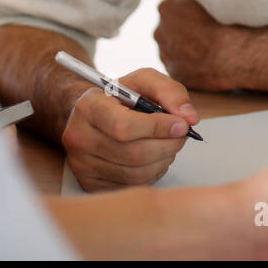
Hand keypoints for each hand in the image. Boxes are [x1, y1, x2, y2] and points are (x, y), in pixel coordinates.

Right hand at [61, 67, 199, 191]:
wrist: (93, 114)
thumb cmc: (122, 97)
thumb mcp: (145, 81)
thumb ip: (170, 92)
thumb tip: (189, 118)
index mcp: (88, 107)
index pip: (125, 126)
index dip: (159, 128)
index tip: (181, 125)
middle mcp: (78, 137)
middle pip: (134, 153)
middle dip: (167, 145)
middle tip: (181, 135)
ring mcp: (81, 164)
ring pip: (135, 173)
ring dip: (163, 160)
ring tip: (168, 145)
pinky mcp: (89, 183)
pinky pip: (131, 186)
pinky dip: (152, 173)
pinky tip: (153, 158)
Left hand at [153, 0, 238, 90]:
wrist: (235, 54)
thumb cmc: (228, 22)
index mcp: (167, 7)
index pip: (174, 6)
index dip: (191, 11)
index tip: (205, 15)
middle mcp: (160, 31)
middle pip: (170, 29)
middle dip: (184, 31)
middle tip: (208, 32)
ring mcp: (165, 55)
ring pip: (173, 50)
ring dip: (187, 50)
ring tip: (212, 49)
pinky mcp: (175, 75)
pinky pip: (182, 68)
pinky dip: (192, 67)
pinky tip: (210, 63)